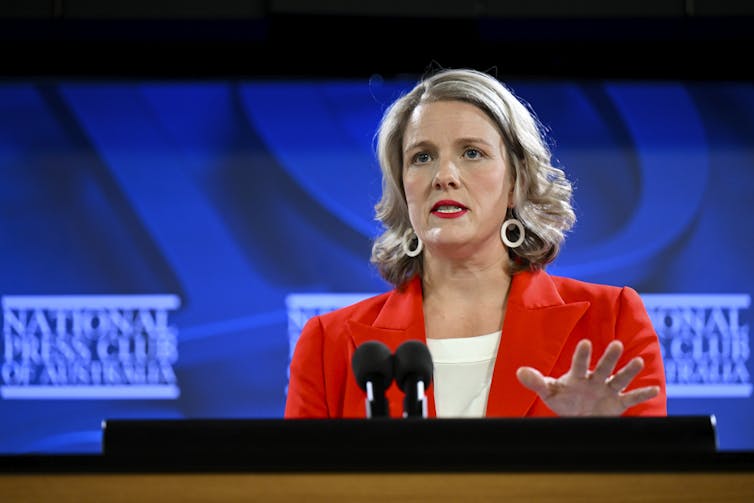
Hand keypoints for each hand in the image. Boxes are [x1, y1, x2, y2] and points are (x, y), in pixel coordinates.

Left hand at [515, 339, 659, 415]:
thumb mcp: (548, 392)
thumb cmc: (563, 400)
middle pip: (603, 367)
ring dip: (629, 372)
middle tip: (616, 344)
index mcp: (577, 375)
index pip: (579, 363)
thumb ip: (536, 381)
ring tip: (638, 361)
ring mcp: (608, 390)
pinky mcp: (618, 403)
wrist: (578, 418)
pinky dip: (642, 394)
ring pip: (619, 379)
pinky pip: (632, 398)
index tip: (585, 342)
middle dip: (609, 357)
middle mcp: (595, 379)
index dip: (582, 354)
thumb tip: (519, 372)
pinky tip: (655, 389)